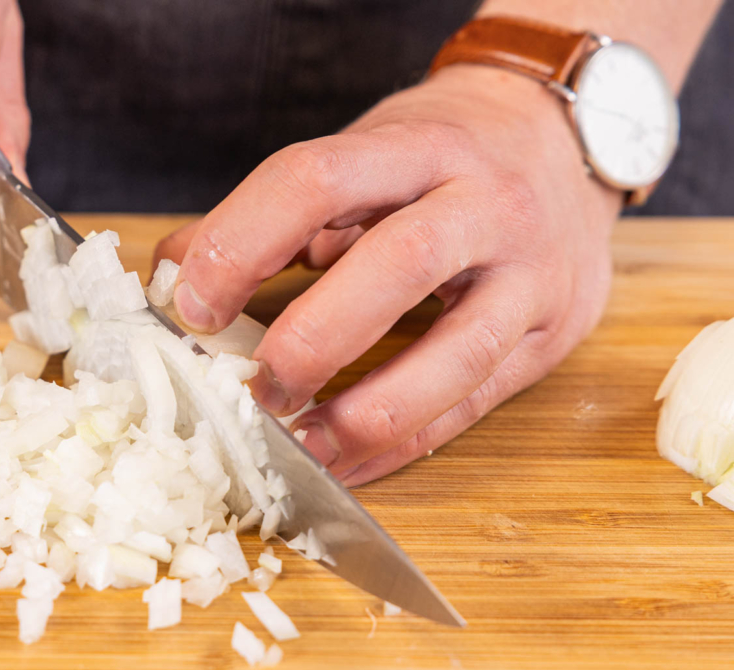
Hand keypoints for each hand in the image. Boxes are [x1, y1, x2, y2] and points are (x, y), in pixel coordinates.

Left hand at [155, 65, 621, 485]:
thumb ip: (269, 214)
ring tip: (297, 446)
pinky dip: (400, 444)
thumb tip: (171, 275)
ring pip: (454, 355)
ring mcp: (531, 274)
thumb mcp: (361, 156)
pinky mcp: (550, 337)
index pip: (316, 180)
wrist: (566, 139)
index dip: (241, 243)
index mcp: (417, 146)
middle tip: (249, 388)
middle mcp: (485, 202)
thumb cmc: (443, 154)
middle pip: (397, 265)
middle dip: (311, 339)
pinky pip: (472, 406)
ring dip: (363, 414)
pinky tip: (344, 462)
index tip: (191, 304)